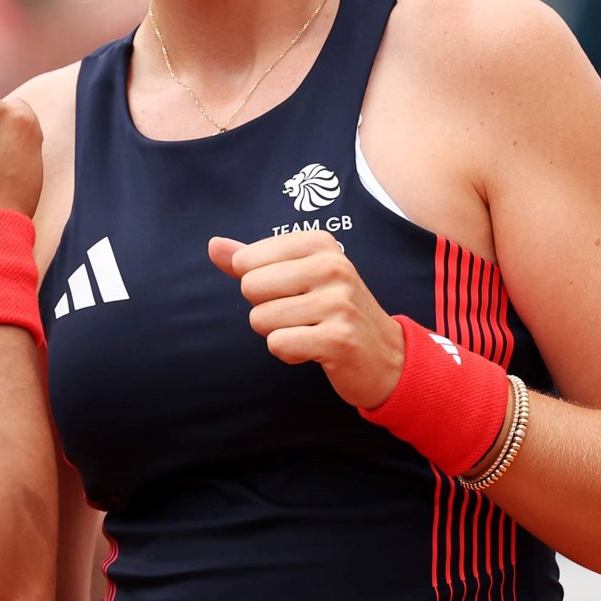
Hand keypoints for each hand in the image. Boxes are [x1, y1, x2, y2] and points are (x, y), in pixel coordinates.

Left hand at [208, 232, 406, 409]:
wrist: (387, 357)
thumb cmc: (332, 311)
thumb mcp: (296, 276)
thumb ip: (252, 260)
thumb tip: (213, 245)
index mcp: (319, 243)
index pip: (245, 260)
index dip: (259, 285)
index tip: (292, 292)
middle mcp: (332, 266)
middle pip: (250, 287)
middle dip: (265, 309)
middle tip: (301, 315)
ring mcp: (338, 302)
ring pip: (260, 319)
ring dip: (278, 333)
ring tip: (310, 331)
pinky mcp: (339, 338)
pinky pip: (278, 344)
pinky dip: (288, 353)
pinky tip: (315, 349)